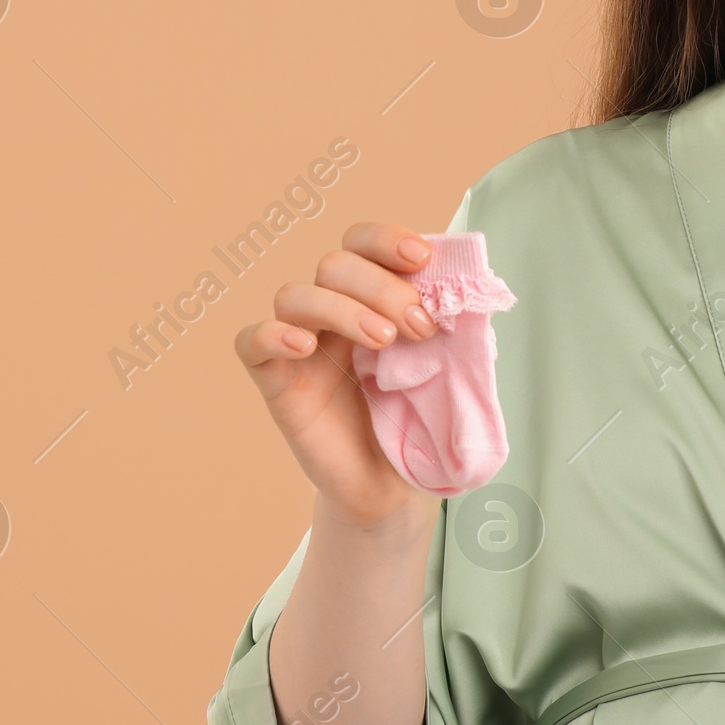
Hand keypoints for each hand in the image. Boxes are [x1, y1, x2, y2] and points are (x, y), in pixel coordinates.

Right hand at [233, 222, 444, 528]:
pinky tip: (306, 346)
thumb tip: (473, 291)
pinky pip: (252, 342)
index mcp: (368, 299)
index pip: (361, 244)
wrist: (391, 484)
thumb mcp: (443, 367)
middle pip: (334, 264)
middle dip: (383, 287)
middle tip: (421, 327)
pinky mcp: (275, 380)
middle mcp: (330, 313)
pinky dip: (273, 334)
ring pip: (295, 294)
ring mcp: (299, 345)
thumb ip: (450, 328)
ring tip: (383, 341)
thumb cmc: (415, 421)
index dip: (385, 240)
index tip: (422, 257)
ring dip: (344, 308)